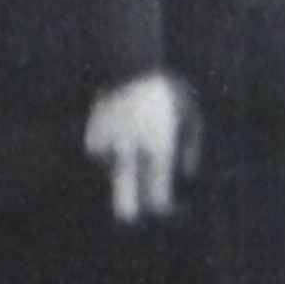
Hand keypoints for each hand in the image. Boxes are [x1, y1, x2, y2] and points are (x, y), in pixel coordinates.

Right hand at [84, 72, 197, 224]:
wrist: (128, 62)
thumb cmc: (166, 90)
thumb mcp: (191, 116)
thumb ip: (191, 148)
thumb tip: (188, 175)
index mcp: (159, 150)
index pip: (159, 197)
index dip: (163, 209)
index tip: (166, 208)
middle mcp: (133, 152)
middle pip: (126, 199)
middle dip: (129, 213)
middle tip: (129, 221)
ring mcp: (110, 144)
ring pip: (112, 171)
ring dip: (119, 168)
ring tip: (132, 145)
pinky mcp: (93, 134)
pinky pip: (101, 152)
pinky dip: (109, 150)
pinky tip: (118, 132)